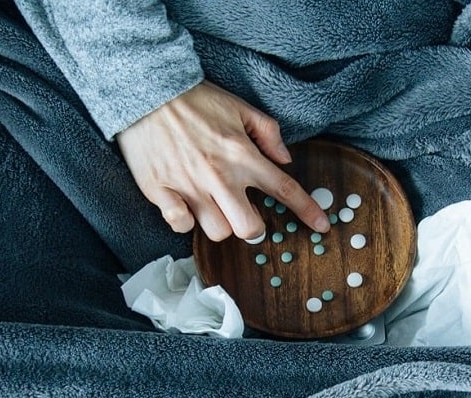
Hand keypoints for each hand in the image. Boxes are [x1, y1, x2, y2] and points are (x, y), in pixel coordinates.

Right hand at [116, 81, 329, 240]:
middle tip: (244, 214)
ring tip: (210, 203)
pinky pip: (181, 226)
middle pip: (249, 228)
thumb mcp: (239, 108)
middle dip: (252, 227)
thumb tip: (285, 159)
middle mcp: (220, 176)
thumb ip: (267, 133)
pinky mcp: (161, 192)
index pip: (284, 189)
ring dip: (218, 223)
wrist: (148, 92)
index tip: (322, 226)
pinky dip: (185, 221)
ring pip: (217, 231)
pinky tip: (184, 205)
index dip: (307, 211)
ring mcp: (190, 186)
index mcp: (242, 155)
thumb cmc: (195, 100)